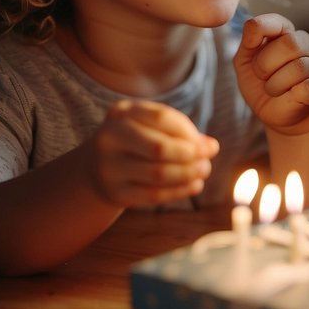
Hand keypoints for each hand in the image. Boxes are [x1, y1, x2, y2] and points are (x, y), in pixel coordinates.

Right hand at [90, 99, 217, 205]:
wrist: (97, 167)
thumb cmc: (136, 141)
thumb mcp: (151, 126)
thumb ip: (180, 131)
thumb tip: (211, 146)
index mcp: (121, 113)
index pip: (162, 118)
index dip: (190, 133)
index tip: (210, 146)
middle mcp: (110, 138)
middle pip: (159, 148)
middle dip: (191, 156)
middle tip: (207, 161)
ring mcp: (109, 167)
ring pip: (158, 174)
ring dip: (188, 174)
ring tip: (203, 171)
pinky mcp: (115, 192)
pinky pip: (153, 195)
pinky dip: (179, 191)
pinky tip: (194, 185)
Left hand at [234, 13, 308, 136]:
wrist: (288, 125)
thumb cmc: (267, 93)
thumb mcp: (248, 68)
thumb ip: (248, 45)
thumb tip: (252, 25)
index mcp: (287, 35)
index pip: (277, 21)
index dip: (261, 29)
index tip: (251, 46)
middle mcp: (308, 44)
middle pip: (289, 43)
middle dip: (266, 64)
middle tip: (263, 78)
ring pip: (299, 67)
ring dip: (276, 84)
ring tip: (275, 91)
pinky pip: (308, 87)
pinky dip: (291, 96)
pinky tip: (292, 98)